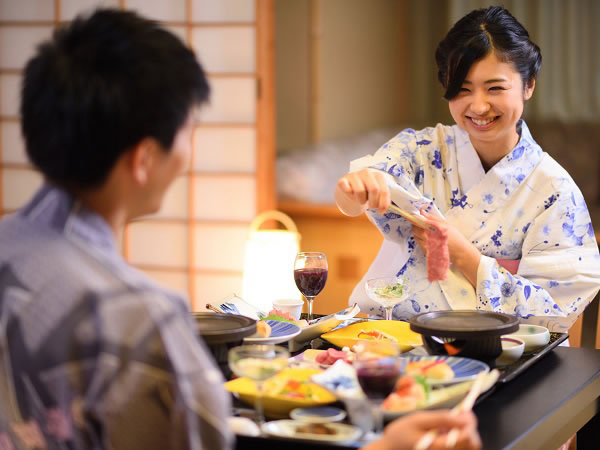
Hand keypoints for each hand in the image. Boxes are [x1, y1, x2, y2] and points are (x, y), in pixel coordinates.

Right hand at [336, 169, 390, 214]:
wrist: (349, 186)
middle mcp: (366, 173)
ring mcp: (354, 175)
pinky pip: (347, 190)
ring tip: (360, 199)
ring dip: (361, 200)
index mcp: (378, 175)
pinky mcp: (343, 180)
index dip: (383, 203)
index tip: (381, 212)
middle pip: (374, 189)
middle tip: (370, 207)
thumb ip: (382, 199)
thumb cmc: (365, 191)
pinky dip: (349, 195)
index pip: (384, 190)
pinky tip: (351, 194)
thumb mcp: (376, 194)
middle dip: (373, 202)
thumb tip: (382, 210)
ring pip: (360, 191)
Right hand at [363, 410, 480, 449]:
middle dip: (470, 427)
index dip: (470, 423)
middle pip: (473, 444)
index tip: (464, 411)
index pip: (468, 438)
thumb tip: (465, 417)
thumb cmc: (401, 434)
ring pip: (469, 447)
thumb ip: (442, 418)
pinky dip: (458, 437)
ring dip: (464, 432)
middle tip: (459, 414)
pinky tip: (446, 430)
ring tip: (450, 422)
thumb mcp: (418, 420)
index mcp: (440, 448)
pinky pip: (460, 448)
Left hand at [412, 209, 480, 286]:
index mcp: (431, 229)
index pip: (416, 222)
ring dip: (417, 233)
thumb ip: (432, 218)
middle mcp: (426, 238)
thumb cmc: (455, 237)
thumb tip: (422, 212)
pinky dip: (421, 240)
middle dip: (415, 225)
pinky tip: (429, 238)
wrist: (460, 252)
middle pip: (414, 230)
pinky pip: (420, 244)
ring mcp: (426, 246)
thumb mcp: (445, 225)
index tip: (410, 215)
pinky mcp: (427, 251)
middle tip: (421, 223)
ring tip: (426, 231)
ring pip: (416, 237)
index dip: (412, 218)